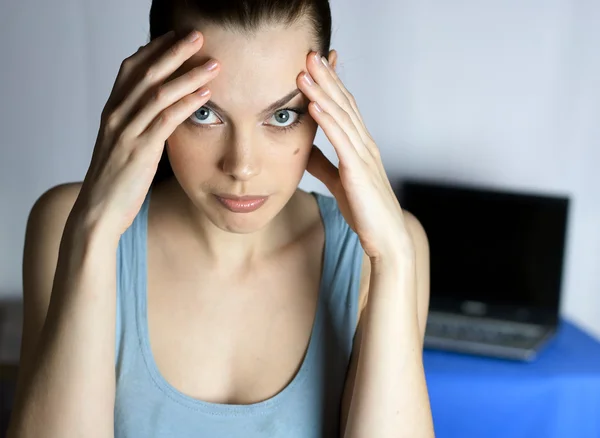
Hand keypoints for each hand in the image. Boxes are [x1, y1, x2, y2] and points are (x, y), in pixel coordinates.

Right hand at [71, 30, 219, 243]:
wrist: (98, 212)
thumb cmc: (116, 181)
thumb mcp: (123, 146)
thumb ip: (138, 124)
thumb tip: (159, 111)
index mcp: (112, 111)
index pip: (132, 68)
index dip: (155, 49)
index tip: (177, 36)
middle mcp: (116, 115)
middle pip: (146, 72)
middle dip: (174, 51)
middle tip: (198, 35)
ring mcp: (126, 132)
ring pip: (158, 92)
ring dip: (188, 74)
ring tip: (213, 63)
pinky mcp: (139, 150)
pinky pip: (165, 120)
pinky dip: (187, 104)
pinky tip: (205, 94)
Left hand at [298, 52, 412, 260]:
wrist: (386, 237)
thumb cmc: (365, 210)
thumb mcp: (339, 181)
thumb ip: (324, 163)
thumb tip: (306, 149)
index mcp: (360, 146)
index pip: (345, 108)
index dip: (330, 85)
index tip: (314, 65)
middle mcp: (364, 144)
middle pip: (344, 103)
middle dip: (326, 77)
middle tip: (309, 54)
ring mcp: (363, 155)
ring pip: (341, 116)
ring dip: (322, 92)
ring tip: (305, 71)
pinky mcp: (358, 171)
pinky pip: (341, 140)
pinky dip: (327, 120)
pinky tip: (314, 105)